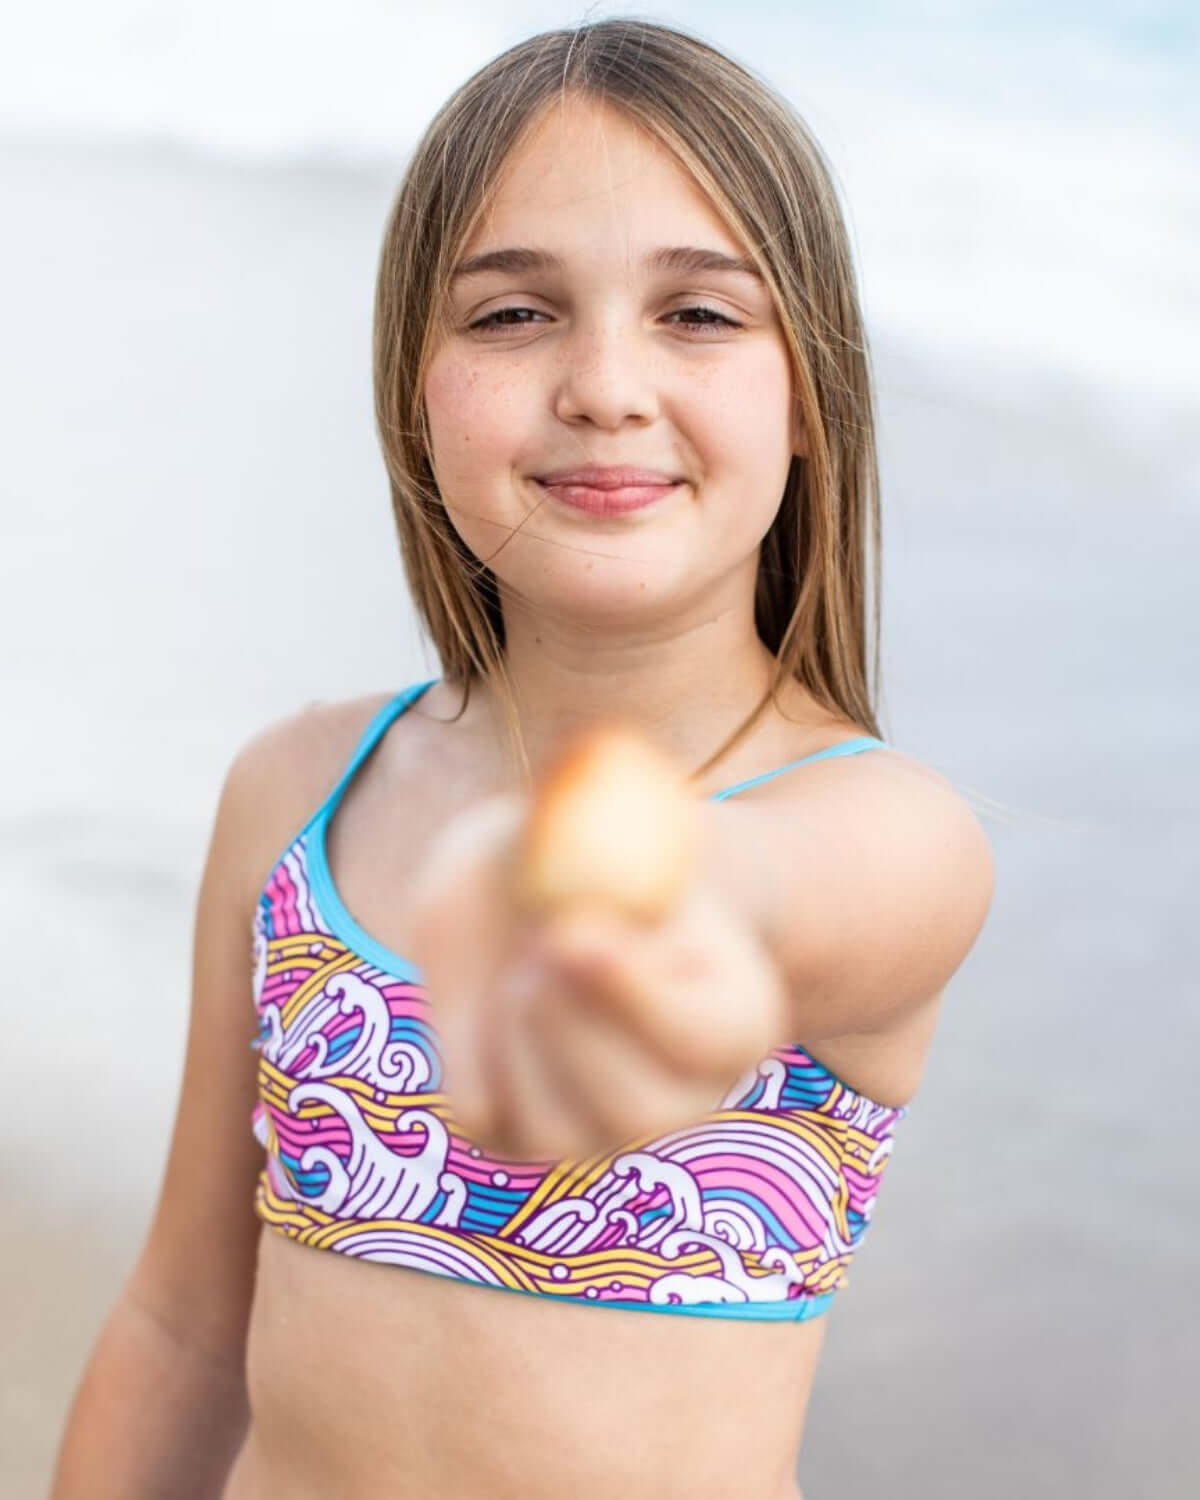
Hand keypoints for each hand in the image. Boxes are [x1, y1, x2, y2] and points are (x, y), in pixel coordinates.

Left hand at [404, 793, 788, 1161]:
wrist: (549, 881)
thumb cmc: (598, 838)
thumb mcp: (600, 808)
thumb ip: (598, 813)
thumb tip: (573, 798)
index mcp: (739, 1015)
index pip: (708, 1037)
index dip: (637, 996)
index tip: (574, 932)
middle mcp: (682, 1093)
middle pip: (637, 1112)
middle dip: (573, 1028)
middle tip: (541, 943)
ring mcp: (600, 1128)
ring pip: (556, 1132)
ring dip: (519, 1035)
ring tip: (524, 957)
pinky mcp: (521, 1133)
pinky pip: (486, 1117)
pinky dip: (468, 1047)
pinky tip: (492, 989)